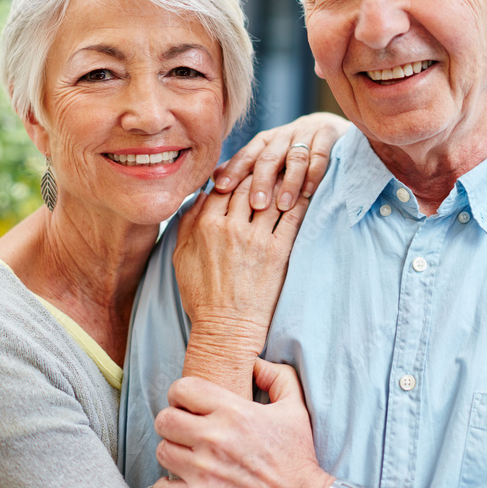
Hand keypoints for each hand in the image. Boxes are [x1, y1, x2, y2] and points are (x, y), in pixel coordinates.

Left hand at [153, 359, 331, 487]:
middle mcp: (214, 439)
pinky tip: (185, 483)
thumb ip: (277, 376)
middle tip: (184, 430)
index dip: (181, 394)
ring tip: (187, 456)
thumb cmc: (297, 458)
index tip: (187, 404)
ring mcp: (204, 472)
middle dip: (172, 421)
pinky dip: (169, 487)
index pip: (182, 388)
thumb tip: (256, 363)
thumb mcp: (295, 407)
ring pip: (162, 451)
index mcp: (234, 412)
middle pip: (165, 419)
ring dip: (173, 452)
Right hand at [175, 185, 307, 395]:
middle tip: (273, 158)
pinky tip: (306, 189)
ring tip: (291, 166)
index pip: (224, 186)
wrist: (225, 329)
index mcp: (206, 225)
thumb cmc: (200, 295)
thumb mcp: (180, 256)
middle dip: (260, 170)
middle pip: (248, 186)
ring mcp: (255, 240)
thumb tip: (201, 195)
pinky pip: (290, 218)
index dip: (236, 173)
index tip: (247, 166)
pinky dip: (299, 200)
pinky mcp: (277, 253)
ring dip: (281, 179)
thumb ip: (187, 222)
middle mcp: (230, 228)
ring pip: (270, 196)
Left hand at [213, 113, 348, 211]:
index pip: (245, 156)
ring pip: (294, 158)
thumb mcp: (268, 155)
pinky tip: (308, 192)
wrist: (328, 128)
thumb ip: (244, 167)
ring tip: (283, 205)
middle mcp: (282, 136)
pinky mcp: (327, 135)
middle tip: (256, 205)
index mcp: (264, 141)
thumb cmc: (291, 151)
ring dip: (289, 182)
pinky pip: (319, 155)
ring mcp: (305, 135)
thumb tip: (214, 179)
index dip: (233, 171)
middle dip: (260, 182)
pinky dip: (313, 173)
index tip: (220, 189)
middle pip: (268, 158)